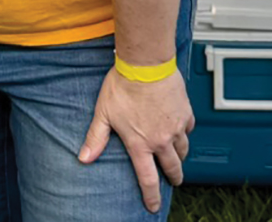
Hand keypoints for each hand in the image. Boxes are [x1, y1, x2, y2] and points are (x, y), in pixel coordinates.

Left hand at [79, 66, 194, 212]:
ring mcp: (176, 128)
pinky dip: (184, 132)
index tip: (153, 206)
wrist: (145, 65)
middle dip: (173, 177)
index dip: (151, 196)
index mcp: (140, 143)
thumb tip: (83, 158)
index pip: (148, 179)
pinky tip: (179, 128)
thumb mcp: (103, 112)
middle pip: (173, 168)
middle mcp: (161, 140)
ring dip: (179, 156)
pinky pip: (188, 129)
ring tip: (175, 156)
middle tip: (173, 180)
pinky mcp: (186, 114)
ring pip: (183, 151)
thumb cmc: (122, 86)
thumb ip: (96, 138)